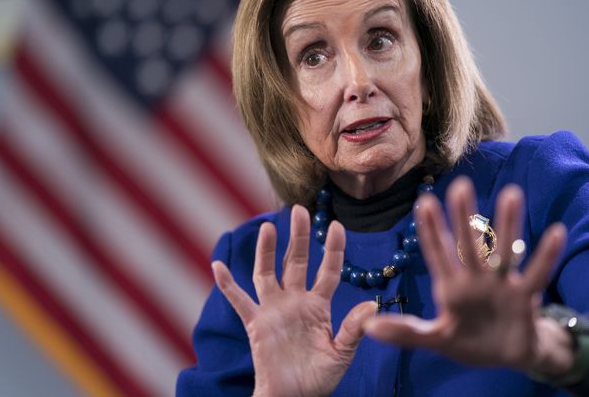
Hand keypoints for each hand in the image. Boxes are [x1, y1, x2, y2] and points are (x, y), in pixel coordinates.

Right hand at [212, 205, 375, 396]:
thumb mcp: (341, 354)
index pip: (328, 271)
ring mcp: (274, 310)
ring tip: (268, 227)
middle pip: (297, 262)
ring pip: (268, 273)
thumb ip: (353, 329)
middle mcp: (295, 302)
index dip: (333, 249)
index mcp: (318, 306)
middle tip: (298, 210)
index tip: (336, 225)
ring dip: (267, 251)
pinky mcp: (256, 324)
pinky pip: (239, 301)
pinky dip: (227, 284)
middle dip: (298, 237)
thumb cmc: (318, 379)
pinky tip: (218, 266)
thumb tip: (371, 305)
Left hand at [364, 178, 567, 372]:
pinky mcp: (525, 297)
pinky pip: (537, 274)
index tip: (424, 202)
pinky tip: (557, 232)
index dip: (431, 230)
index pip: (438, 253)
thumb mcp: (435, 338)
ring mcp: (501, 285)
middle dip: (464, 217)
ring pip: (504, 250)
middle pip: (468, 244)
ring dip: (508, 224)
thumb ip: (406, 332)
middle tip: (461, 185)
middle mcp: (475, 278)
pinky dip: (546, 255)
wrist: (505, 355)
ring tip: (511, 193)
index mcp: (451, 286)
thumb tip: (369, 326)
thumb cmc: (468, 340)